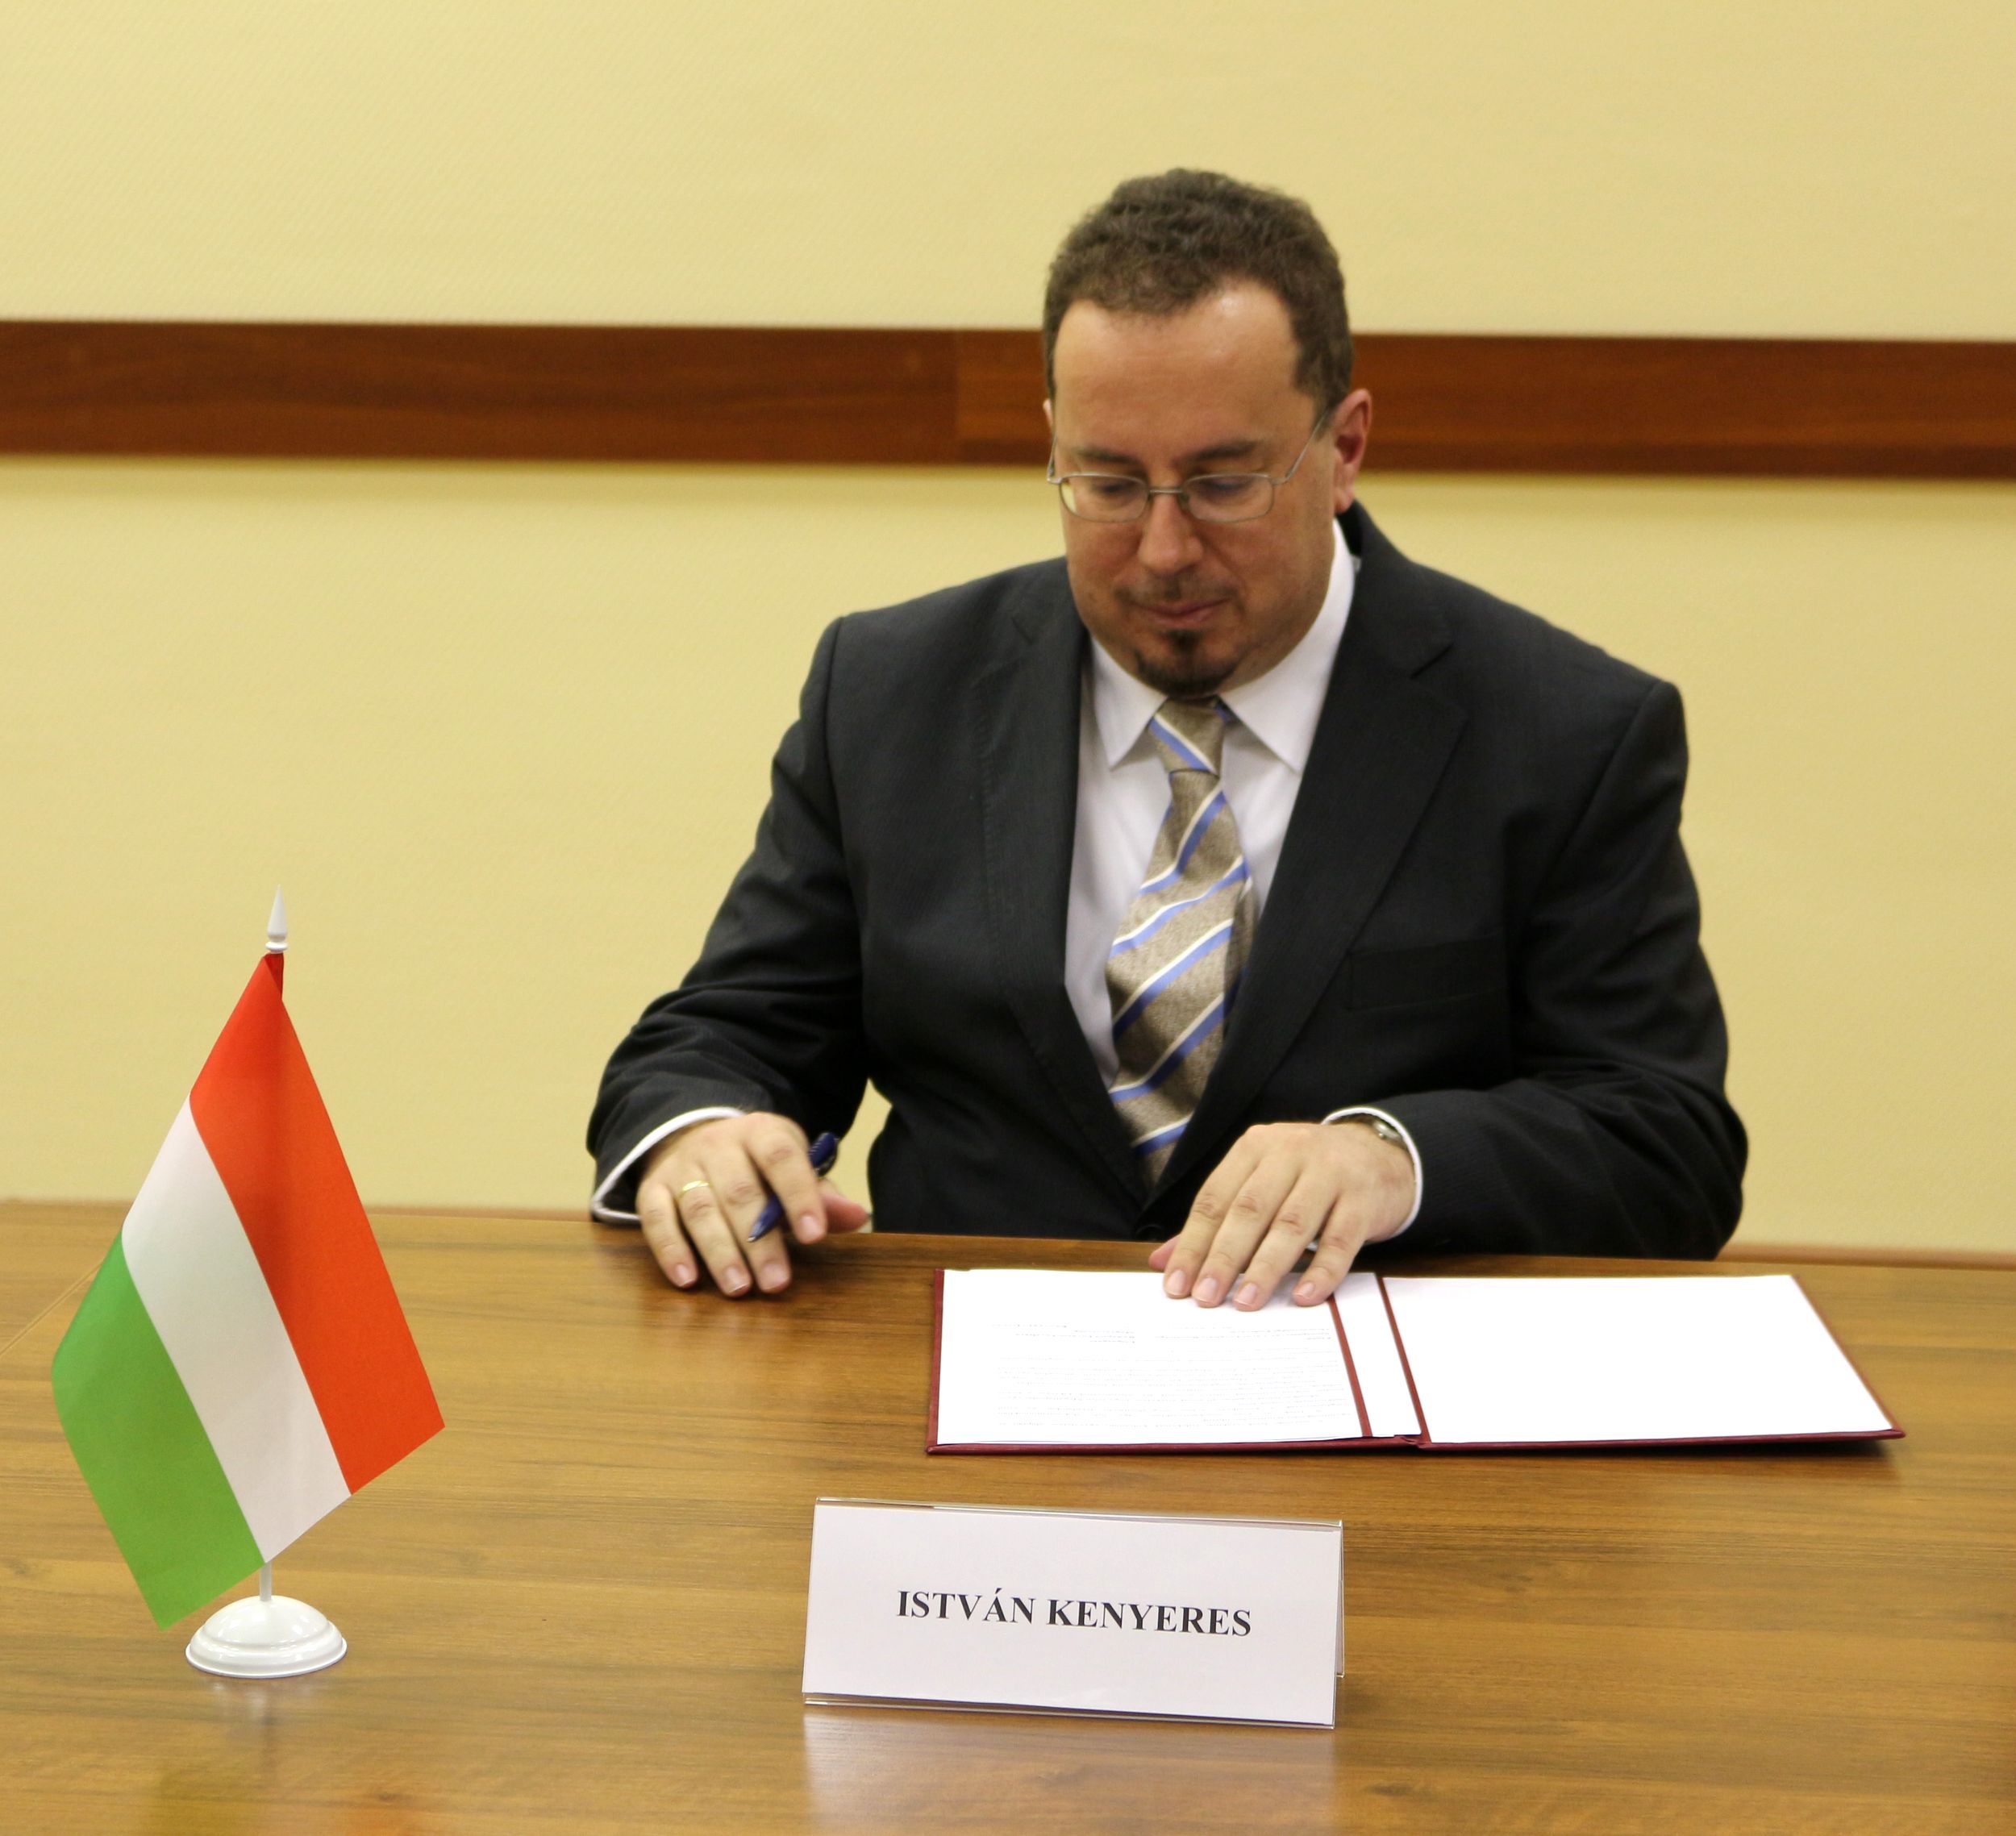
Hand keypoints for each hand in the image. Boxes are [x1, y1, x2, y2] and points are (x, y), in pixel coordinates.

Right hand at [636, 1114, 869, 1295]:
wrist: (693, 1136)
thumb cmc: (756, 1165)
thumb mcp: (791, 1167)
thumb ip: (820, 1194)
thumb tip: (856, 1216)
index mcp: (761, 1132)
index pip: (781, 1156)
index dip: (799, 1194)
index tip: (814, 1235)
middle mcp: (718, 1145)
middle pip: (739, 1191)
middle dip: (759, 1240)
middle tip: (776, 1282)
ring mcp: (682, 1166)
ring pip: (699, 1207)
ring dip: (719, 1251)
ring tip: (739, 1288)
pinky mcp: (652, 1188)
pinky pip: (656, 1218)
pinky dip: (670, 1249)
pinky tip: (687, 1279)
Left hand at [1148, 1120, 1413, 1310]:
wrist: (1381, 1156)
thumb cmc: (1308, 1175)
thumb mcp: (1261, 1182)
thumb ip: (1216, 1219)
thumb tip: (1162, 1261)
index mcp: (1256, 1147)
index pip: (1215, 1198)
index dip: (1193, 1243)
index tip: (1176, 1284)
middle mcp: (1291, 1153)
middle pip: (1250, 1209)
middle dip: (1223, 1257)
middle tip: (1206, 1298)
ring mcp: (1331, 1173)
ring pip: (1292, 1223)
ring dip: (1266, 1267)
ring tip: (1246, 1302)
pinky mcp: (1364, 1199)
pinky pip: (1340, 1239)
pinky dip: (1321, 1270)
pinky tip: (1303, 1297)